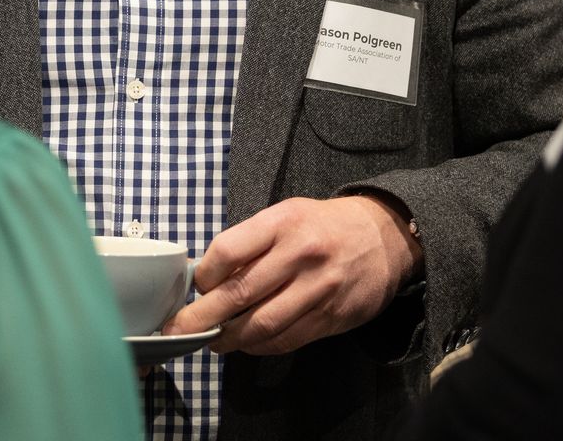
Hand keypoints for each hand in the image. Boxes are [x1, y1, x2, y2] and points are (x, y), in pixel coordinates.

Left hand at [162, 195, 419, 356]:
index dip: (203, 275)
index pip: (227, 252)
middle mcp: (300, 255)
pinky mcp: (332, 317)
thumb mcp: (285, 216)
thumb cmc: (322, 226)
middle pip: (239, 294)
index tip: (196, 286)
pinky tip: (247, 343)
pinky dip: (260, 346)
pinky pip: (287, 340)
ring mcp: (318, 289)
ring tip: (213, 342)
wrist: (383, 237)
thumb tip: (207, 278)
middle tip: (179, 331)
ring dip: (230, 339)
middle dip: (203, 318)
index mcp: (282, 223)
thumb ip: (250, 243)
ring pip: (262, 325)